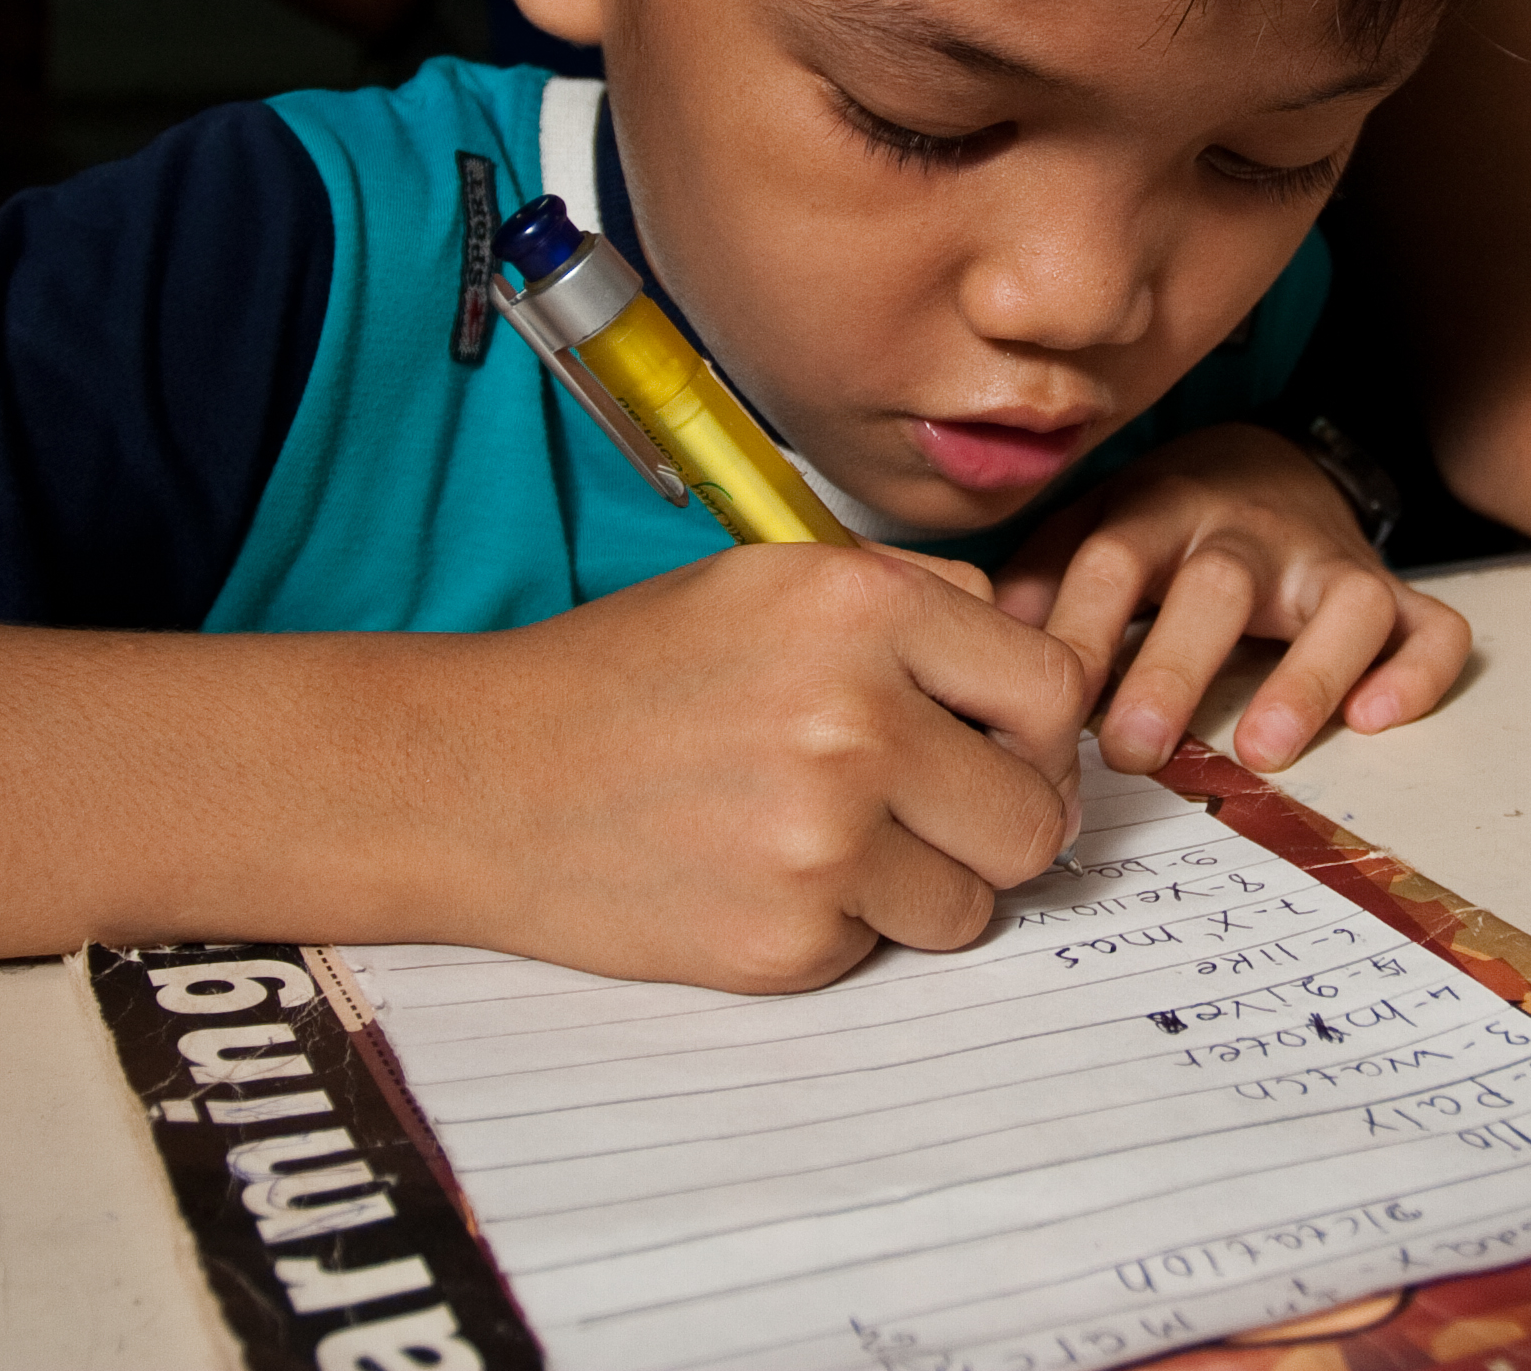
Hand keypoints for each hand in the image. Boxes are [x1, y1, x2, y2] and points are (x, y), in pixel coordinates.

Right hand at [434, 540, 1090, 992]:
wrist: (479, 778)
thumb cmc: (633, 675)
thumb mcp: (772, 583)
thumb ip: (918, 607)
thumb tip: (1046, 687)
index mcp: (861, 607)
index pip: (1051, 689)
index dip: (1038, 731)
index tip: (1003, 747)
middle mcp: (856, 718)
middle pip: (1033, 814)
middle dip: (998, 822)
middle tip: (932, 812)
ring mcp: (823, 839)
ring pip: (974, 898)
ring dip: (925, 882)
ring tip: (827, 838)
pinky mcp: (787, 939)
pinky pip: (886, 947)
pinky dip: (845, 924)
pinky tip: (761, 873)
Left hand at [990, 425, 1467, 779]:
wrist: (1266, 461)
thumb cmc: (1166, 520)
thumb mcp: (1095, 522)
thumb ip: (1047, 573)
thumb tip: (992, 641)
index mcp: (1161, 509)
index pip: (1113, 560)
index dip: (1079, 629)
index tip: (1041, 707)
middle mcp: (1249, 531)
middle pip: (1219, 585)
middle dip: (1176, 665)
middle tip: (1132, 748)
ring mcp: (1328, 561)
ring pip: (1342, 604)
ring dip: (1306, 676)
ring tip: (1263, 750)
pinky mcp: (1392, 593)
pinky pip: (1430, 627)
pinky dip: (1417, 673)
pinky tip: (1378, 720)